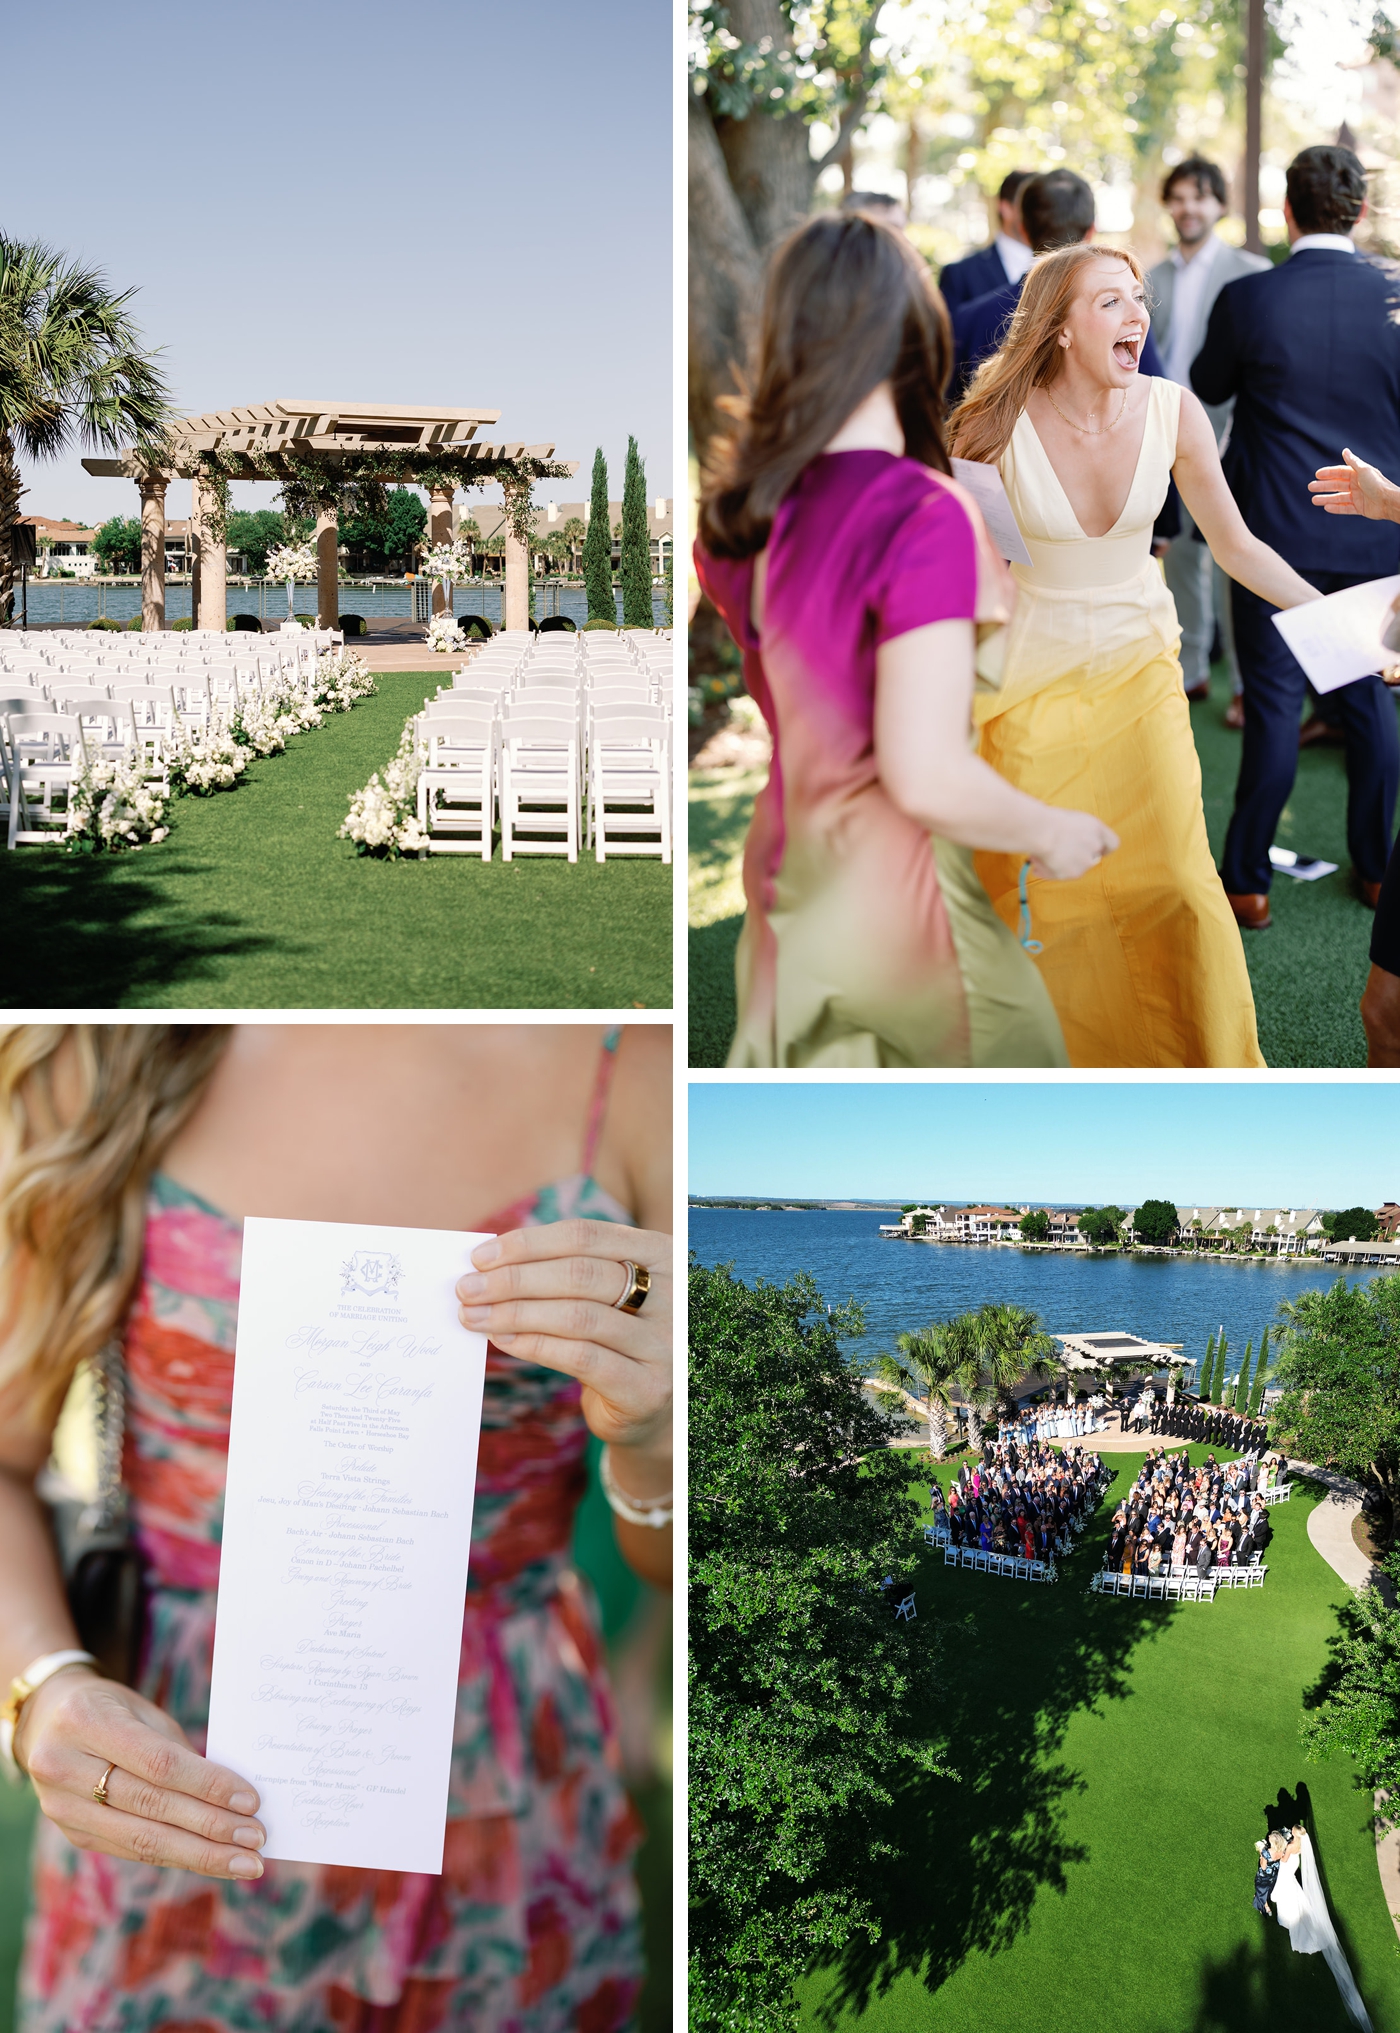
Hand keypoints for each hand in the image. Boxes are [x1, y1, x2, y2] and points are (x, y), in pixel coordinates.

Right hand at [15, 1669, 265, 1878]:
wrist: (49, 1722)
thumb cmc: (113, 1710)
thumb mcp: (143, 1712)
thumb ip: (179, 1752)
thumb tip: (233, 1798)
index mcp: (84, 1722)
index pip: (158, 1764)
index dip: (207, 1785)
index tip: (251, 1801)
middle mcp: (63, 1767)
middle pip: (151, 1807)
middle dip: (211, 1828)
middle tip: (256, 1841)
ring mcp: (62, 1807)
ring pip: (141, 1839)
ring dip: (200, 1854)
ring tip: (244, 1863)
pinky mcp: (72, 1834)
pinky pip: (131, 1850)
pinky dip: (176, 1856)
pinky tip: (209, 1860)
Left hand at [457, 1219, 671, 1457]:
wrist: (655, 1410)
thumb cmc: (617, 1340)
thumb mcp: (607, 1294)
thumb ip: (565, 1271)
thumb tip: (489, 1262)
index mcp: (662, 1255)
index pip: (585, 1236)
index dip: (528, 1244)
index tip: (481, 1257)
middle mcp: (672, 1295)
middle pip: (579, 1274)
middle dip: (513, 1279)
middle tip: (467, 1288)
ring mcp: (665, 1344)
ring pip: (577, 1316)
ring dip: (515, 1313)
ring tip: (474, 1315)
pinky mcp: (648, 1388)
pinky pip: (580, 1358)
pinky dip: (534, 1345)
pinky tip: (503, 1340)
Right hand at [1030, 809, 1119, 881]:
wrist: (1042, 831)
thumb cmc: (1050, 820)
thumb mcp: (1072, 821)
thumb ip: (1082, 833)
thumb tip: (1075, 844)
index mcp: (1097, 828)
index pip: (1112, 844)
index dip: (1103, 848)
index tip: (1092, 850)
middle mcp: (1096, 845)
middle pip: (1094, 857)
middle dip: (1079, 857)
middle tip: (1060, 851)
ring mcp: (1087, 861)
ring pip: (1078, 868)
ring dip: (1062, 865)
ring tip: (1043, 856)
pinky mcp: (1075, 873)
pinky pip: (1062, 876)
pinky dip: (1051, 872)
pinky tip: (1038, 865)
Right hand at [1309, 447, 1399, 520]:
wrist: (1388, 501)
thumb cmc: (1378, 484)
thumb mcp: (1364, 470)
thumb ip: (1353, 462)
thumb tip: (1344, 450)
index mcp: (1358, 474)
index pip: (1340, 472)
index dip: (1328, 473)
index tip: (1317, 475)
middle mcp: (1357, 485)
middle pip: (1336, 485)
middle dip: (1323, 486)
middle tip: (1310, 487)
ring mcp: (1357, 497)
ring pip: (1338, 497)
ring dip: (1326, 498)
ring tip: (1314, 500)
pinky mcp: (1359, 508)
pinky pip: (1344, 508)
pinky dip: (1335, 508)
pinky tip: (1326, 508)